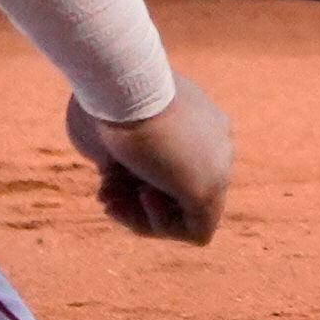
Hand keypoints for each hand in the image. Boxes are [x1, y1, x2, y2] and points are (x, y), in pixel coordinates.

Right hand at [67, 79, 234, 244]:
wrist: (120, 88)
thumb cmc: (108, 101)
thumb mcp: (114, 127)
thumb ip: (124, 157)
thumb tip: (115, 184)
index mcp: (199, 122)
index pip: (175, 166)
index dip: (136, 178)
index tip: (105, 175)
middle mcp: (216, 144)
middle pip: (181, 189)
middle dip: (135, 197)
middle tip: (103, 195)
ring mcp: (217, 168)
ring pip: (190, 214)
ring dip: (141, 215)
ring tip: (112, 201)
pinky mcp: (207, 191)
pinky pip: (196, 231)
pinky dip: (159, 226)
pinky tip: (140, 198)